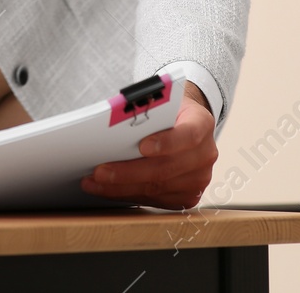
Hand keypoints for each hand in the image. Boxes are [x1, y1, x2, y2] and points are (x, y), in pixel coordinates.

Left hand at [81, 82, 215, 208]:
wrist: (184, 124)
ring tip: (94, 182)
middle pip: (166, 168)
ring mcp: (199, 179)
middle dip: (128, 172)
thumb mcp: (160, 101)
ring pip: (158, 188)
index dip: (166, 143)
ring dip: (121, 188)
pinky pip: (156, 200)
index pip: (188, 135)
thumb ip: (145, 110)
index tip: (142, 146)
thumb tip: (112, 122)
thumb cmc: (167, 111)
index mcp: (201, 123)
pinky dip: (129, 195)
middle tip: (99, 172)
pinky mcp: (188, 196)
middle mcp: (205, 154)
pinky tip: (108, 190)